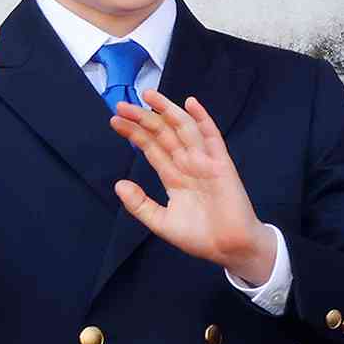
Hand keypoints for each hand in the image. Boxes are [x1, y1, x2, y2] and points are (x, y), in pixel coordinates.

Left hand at [112, 90, 274, 283]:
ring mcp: (205, 162)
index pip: (152, 148)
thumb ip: (140, 204)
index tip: (115, 121)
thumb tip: (119, 184)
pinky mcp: (221, 164)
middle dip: (143, 119)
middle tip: (122, 105)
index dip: (135, 134)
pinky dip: (202, 119)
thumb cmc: (200, 236)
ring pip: (183, 130)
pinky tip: (190, 103)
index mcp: (174, 177)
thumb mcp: (161, 222)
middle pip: (163, 134)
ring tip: (148, 96)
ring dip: (166, 111)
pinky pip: (212, 137)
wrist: (229, 248)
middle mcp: (188, 164)